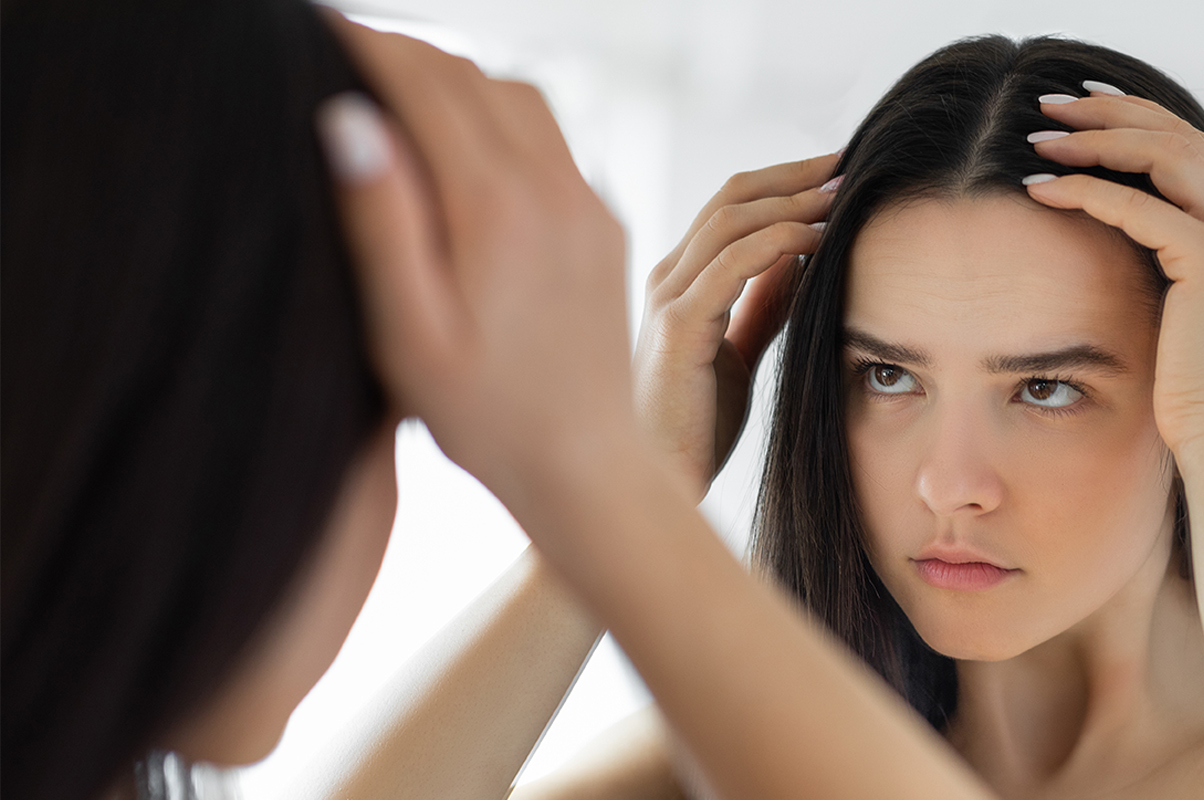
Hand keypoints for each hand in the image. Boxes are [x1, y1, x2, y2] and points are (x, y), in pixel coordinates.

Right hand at [318, 17, 629, 488]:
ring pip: (520, 96)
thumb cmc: (484, 416)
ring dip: (457, 77)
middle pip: (474, 77)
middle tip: (344, 50)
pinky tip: (460, 141)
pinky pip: (551, 138)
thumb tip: (349, 119)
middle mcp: (555, 191)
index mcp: (497, 209)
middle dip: (407, 52)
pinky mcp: (604, 224)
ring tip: (394, 87)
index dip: (368, 46)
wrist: (586, 465)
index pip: (426, 86)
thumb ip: (381, 222)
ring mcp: (588, 204)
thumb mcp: (410, 332)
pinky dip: (498, 113)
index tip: (316, 28)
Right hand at [634, 155, 837, 496]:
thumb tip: (801, 258)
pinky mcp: (677, 327)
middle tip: (850, 162)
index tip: (839, 172)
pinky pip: (733, 263)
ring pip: (731, 219)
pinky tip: (819, 241)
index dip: (785, 181)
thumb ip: (762, 304)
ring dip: (794, 201)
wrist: (658, 486)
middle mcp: (667, 277)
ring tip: (843, 195)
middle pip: (732, 196)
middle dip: (796, 175)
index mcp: (680, 280)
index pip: (732, 205)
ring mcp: (667, 298)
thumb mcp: (738, 352)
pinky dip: (780, 242)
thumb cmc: (694, 428)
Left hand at [1022, 90, 1203, 463]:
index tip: (1081, 110)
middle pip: (1178, 134)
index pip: (1193, 147)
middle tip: (1050, 104)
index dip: (1137, 119)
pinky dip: (1085, 189)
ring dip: (1094, 139)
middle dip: (1110, 112)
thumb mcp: (1189, 315)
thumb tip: (1130, 240)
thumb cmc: (1199, 394)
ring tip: (1038, 137)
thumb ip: (1174, 267)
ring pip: (1162, 153)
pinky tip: (1039, 188)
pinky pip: (1137, 204)